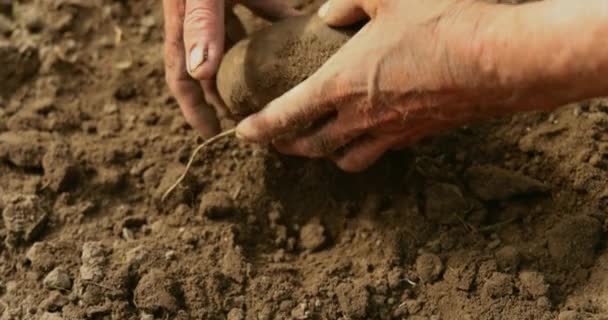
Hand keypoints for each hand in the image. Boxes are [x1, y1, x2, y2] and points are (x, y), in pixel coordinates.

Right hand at [163, 0, 297, 137]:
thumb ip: (202, 25)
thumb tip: (201, 72)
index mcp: (183, 25)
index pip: (181, 77)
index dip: (193, 110)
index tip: (212, 135)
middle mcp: (200, 18)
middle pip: (211, 67)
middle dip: (226, 94)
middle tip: (250, 118)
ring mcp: (221, 1)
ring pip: (237, 43)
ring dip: (251, 66)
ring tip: (271, 89)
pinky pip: (264, 9)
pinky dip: (278, 23)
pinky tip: (296, 35)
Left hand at [236, 0, 513, 170]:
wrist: (503, 59)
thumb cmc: (442, 22)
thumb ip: (347, 1)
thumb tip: (327, 14)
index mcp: (342, 84)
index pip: (287, 115)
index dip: (260, 127)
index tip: (243, 133)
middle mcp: (362, 117)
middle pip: (312, 147)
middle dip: (287, 146)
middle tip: (276, 140)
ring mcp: (393, 132)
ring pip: (347, 160)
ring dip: (326, 155)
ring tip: (320, 143)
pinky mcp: (422, 135)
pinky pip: (383, 151)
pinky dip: (365, 147)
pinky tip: (369, 131)